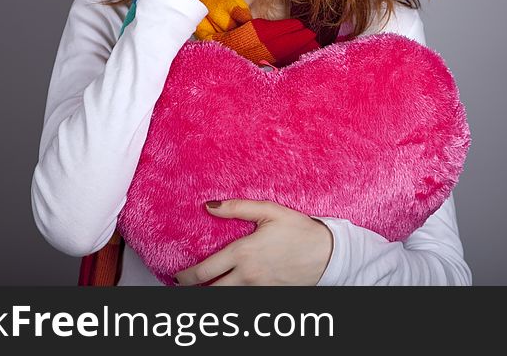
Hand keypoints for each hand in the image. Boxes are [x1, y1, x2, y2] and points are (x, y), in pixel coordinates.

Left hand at [173, 200, 333, 285]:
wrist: (328, 254)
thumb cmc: (300, 230)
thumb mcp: (270, 211)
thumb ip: (238, 208)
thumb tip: (210, 206)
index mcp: (243, 253)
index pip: (204, 272)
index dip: (185, 277)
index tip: (178, 276)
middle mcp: (248, 275)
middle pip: (211, 292)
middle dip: (194, 291)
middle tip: (184, 285)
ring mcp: (259, 289)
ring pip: (226, 299)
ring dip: (214, 294)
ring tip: (205, 288)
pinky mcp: (270, 296)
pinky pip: (246, 301)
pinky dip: (234, 297)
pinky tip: (231, 289)